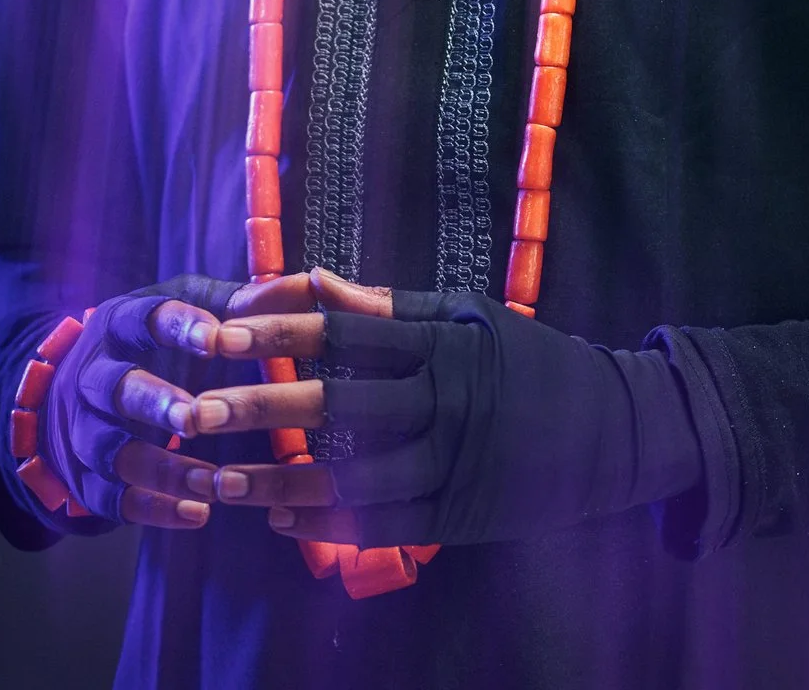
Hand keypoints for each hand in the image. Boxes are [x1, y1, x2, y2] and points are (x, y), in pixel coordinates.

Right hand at [46, 274, 254, 527]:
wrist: (74, 392)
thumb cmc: (152, 342)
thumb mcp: (189, 309)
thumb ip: (241, 303)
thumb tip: (304, 284)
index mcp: (119, 324)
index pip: (141, 319)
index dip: (176, 328)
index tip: (215, 338)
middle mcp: (93, 375)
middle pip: (115, 387)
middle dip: (154, 403)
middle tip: (195, 419)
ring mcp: (83, 429)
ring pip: (111, 450)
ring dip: (161, 469)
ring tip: (209, 482)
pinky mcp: (86, 476)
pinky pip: (111, 498)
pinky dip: (153, 508)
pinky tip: (196, 514)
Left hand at [191, 270, 697, 546]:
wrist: (617, 431)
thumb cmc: (532, 361)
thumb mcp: (468, 316)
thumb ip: (388, 307)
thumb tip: (312, 284)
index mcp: (443, 344)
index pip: (346, 332)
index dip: (279, 328)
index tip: (221, 327)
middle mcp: (444, 403)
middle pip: (336, 405)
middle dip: (258, 407)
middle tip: (191, 411)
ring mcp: (452, 465)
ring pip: (348, 477)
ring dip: (277, 480)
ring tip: (217, 480)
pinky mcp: (458, 518)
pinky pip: (380, 525)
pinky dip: (326, 524)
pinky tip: (279, 518)